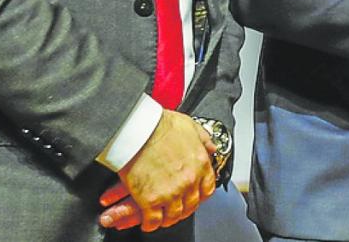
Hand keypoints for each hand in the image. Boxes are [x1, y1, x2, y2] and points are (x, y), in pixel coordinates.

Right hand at [97, 110, 216, 230]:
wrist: (137, 129)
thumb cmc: (159, 125)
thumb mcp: (190, 126)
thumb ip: (203, 139)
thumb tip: (211, 147)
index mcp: (200, 163)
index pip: (207, 189)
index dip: (199, 195)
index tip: (193, 197)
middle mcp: (189, 180)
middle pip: (191, 205)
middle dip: (183, 208)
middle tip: (175, 208)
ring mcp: (170, 192)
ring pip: (173, 215)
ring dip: (167, 218)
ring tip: (161, 216)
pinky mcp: (150, 200)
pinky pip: (153, 220)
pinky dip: (150, 224)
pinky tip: (147, 221)